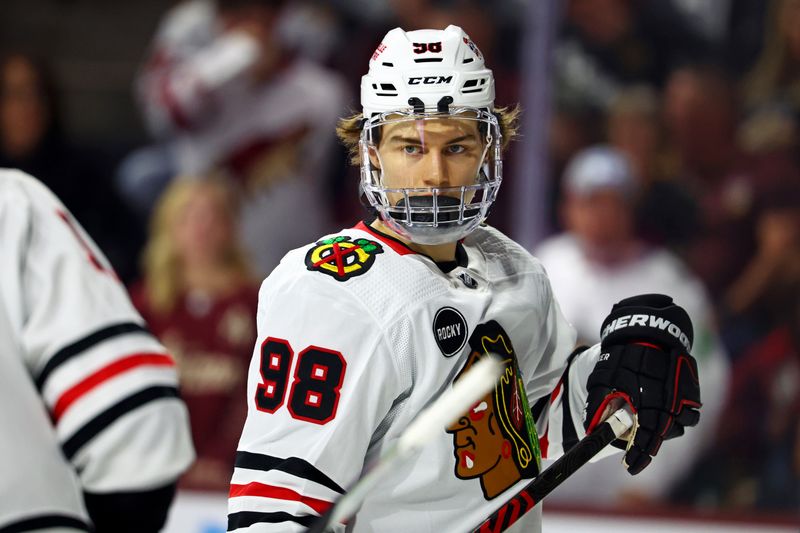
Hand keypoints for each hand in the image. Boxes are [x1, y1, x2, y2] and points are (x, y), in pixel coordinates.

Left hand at [583, 294, 701, 474]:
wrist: (648, 329)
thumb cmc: (623, 354)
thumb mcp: (603, 378)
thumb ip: (599, 405)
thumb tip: (592, 430)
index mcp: (650, 398)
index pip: (648, 435)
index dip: (640, 454)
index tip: (630, 467)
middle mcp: (671, 399)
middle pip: (665, 433)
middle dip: (650, 445)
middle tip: (636, 452)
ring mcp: (685, 394)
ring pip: (680, 423)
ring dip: (665, 428)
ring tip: (649, 424)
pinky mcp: (692, 388)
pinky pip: (689, 410)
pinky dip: (677, 414)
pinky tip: (662, 410)